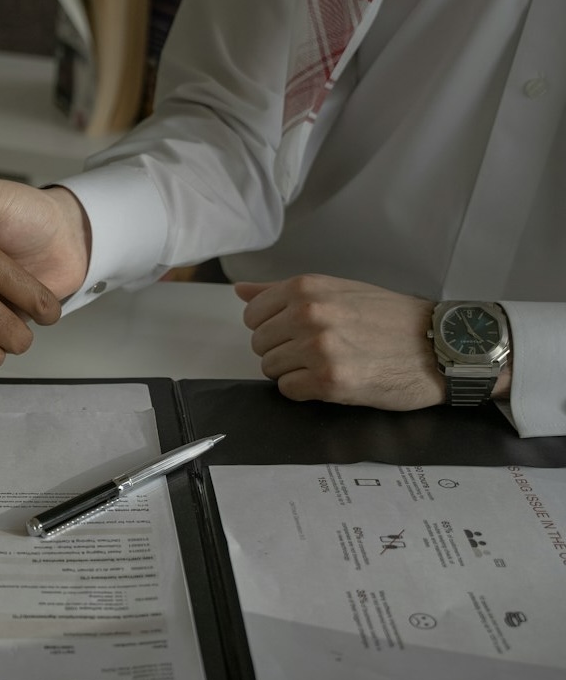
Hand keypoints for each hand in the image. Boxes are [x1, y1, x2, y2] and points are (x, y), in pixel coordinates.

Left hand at [235, 275, 445, 409]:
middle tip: (318, 351)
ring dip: (294, 372)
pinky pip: (288, 390)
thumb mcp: (337, 290)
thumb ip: (283, 291)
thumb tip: (241, 291)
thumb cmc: (391, 318)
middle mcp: (309, 314)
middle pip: (260, 344)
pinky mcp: (329, 381)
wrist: (438, 345)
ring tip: (328, 364)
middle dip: (283, 351)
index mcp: (307, 288)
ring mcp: (318, 348)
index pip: (253, 315)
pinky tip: (332, 380)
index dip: (272, 328)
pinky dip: (305, 390)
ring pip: (271, 369)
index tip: (297, 331)